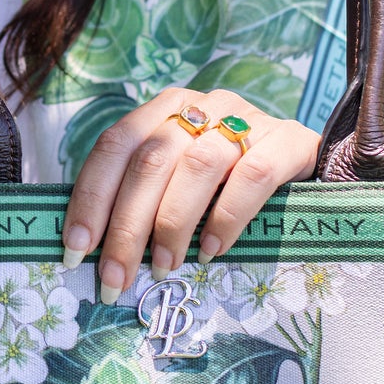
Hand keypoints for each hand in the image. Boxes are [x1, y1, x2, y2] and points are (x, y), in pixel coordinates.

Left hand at [60, 87, 319, 302]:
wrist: (307, 166)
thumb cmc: (230, 181)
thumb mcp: (179, 178)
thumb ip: (143, 195)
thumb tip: (92, 250)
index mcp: (164, 108)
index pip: (114, 145)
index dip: (91, 197)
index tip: (76, 249)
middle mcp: (201, 105)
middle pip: (150, 161)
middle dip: (126, 227)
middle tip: (116, 278)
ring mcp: (247, 117)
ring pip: (196, 167)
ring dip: (173, 225)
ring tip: (165, 268)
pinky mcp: (289, 140)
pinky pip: (252, 176)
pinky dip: (226, 218)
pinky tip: (212, 251)